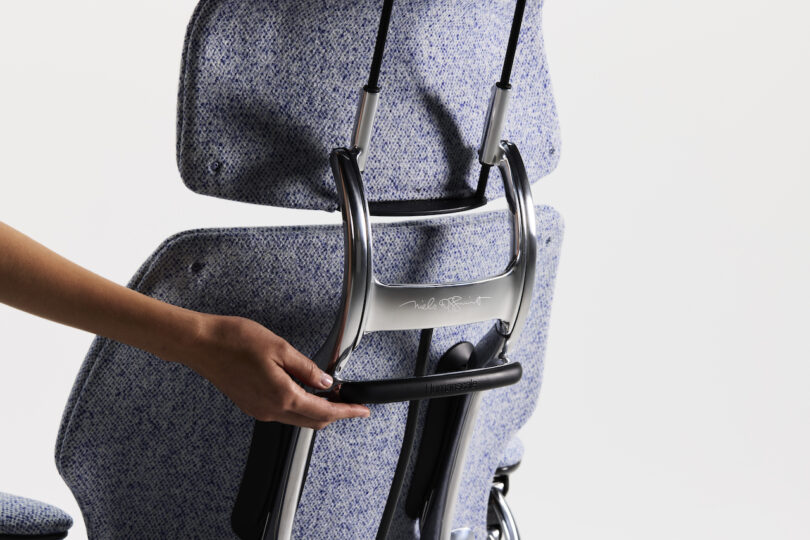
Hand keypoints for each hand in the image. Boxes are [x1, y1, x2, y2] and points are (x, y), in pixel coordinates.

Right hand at [172, 314, 369, 428]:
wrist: (200, 344)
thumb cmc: (234, 341)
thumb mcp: (280, 348)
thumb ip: (306, 368)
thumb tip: (325, 381)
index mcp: (282, 396)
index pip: (324, 412)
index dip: (347, 412)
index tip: (362, 410)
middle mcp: (270, 410)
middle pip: (312, 421)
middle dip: (335, 414)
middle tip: (350, 402)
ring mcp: (258, 410)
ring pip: (298, 419)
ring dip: (317, 410)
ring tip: (330, 394)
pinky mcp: (250, 404)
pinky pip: (282, 413)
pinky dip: (300, 406)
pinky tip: (303, 391)